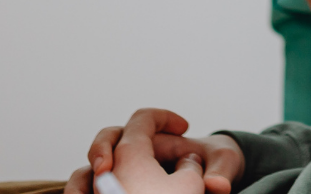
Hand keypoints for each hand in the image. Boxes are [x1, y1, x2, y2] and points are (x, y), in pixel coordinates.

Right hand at [65, 108, 244, 193]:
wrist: (213, 174)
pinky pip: (96, 192)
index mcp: (157, 140)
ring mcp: (124, 177)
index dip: (140, 129)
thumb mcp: (224, 163)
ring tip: (92, 189)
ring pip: (93, 172)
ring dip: (86, 179)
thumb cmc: (217, 162)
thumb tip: (217, 188)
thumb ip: (220, 172)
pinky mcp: (119, 193)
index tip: (148, 152)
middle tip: (103, 169)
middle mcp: (136, 156)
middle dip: (100, 151)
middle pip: (106, 144)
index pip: (140, 123)